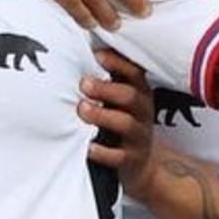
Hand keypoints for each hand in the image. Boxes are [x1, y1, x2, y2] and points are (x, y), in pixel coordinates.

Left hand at [78, 49, 157, 199]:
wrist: (141, 165)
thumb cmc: (121, 122)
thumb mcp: (120, 100)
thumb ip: (106, 80)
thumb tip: (76, 53)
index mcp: (139, 92)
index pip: (134, 72)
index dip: (117, 62)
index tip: (97, 55)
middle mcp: (142, 111)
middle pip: (130, 95)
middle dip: (106, 89)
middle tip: (83, 84)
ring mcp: (138, 136)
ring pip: (126, 123)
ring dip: (102, 115)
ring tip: (82, 109)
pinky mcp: (132, 160)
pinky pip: (119, 156)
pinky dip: (102, 152)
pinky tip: (88, 146)